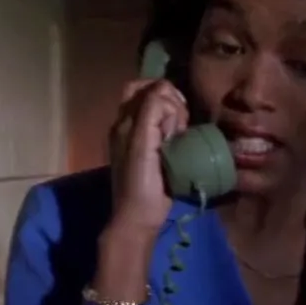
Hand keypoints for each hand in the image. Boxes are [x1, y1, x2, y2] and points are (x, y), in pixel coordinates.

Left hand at [106, 79, 189, 234]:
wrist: (139, 217)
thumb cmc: (140, 182)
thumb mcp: (142, 143)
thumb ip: (150, 112)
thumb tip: (164, 88)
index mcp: (124, 121)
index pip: (144, 88)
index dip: (163, 95)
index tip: (172, 116)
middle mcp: (130, 125)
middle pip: (153, 95)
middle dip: (171, 102)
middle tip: (178, 125)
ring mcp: (143, 138)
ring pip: (162, 111)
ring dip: (176, 116)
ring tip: (180, 135)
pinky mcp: (154, 150)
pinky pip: (167, 128)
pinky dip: (177, 129)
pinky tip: (181, 143)